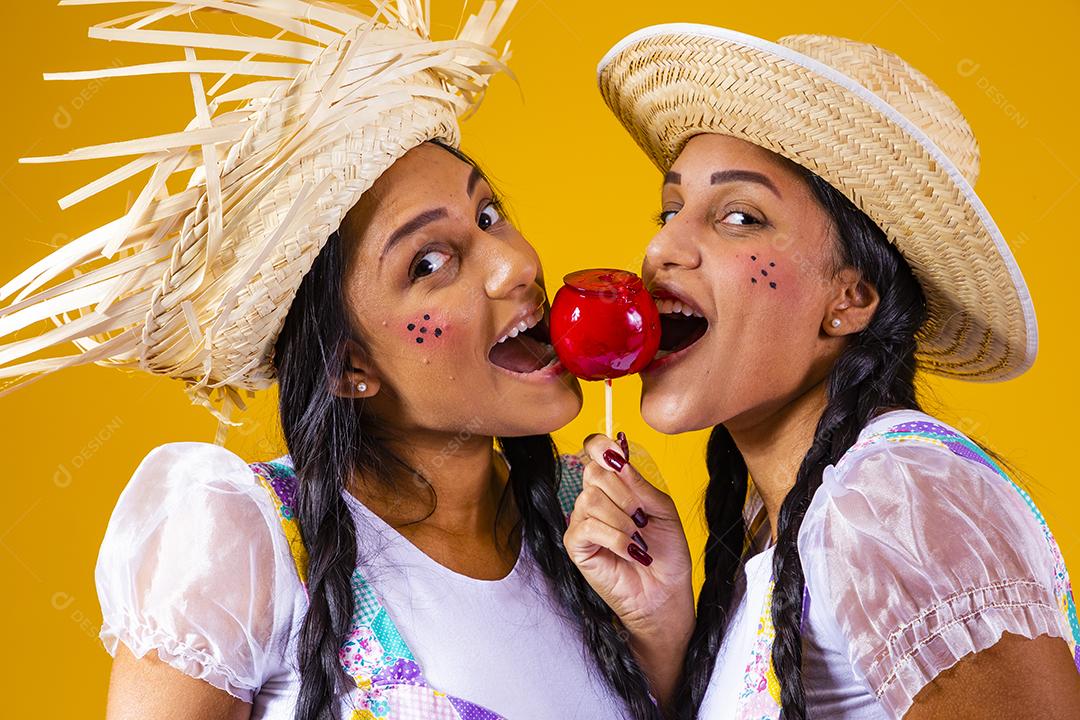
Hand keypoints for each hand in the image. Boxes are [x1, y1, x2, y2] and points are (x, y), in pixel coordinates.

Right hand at [563, 433, 694, 678]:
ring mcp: (582, 521)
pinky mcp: (576, 546)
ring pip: (591, 499)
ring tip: (638, 540)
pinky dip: (615, 539)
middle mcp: (594, 499)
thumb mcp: (663, 510)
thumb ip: (640, 484)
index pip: (594, 450)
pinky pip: (587, 527)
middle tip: (642, 518)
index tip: (617, 455)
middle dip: (625, 494)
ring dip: (622, 521)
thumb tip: (618, 459)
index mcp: (614, 485)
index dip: (601, 446)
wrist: (666, 592)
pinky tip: (630, 552)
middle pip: (593, 472)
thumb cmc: (666, 553)